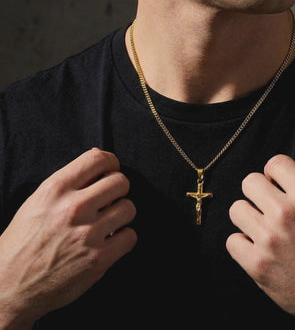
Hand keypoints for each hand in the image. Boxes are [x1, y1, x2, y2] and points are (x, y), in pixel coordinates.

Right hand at [0, 148, 136, 328]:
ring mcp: (88, 234)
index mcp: (55, 190)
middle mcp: (73, 208)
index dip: (111, 162)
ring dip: (122, 215)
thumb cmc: (22, 243)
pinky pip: (130, 236)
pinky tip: (110, 241)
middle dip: (119, 189)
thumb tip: (101, 159)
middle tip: (110, 199)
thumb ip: (69, 181)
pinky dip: (123, 239)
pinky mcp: (98, 259)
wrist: (8, 288)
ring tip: (109, 222)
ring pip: (129, 208)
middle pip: (120, 182)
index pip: (97, 159)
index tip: (112, 170)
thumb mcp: (37, 202)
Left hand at [226, 154, 294, 328]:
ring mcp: (269, 238)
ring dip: (248, 217)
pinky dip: (242, 244)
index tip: (277, 183)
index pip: (274, 162)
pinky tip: (257, 248)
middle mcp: (286, 212)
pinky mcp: (257, 264)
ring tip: (262, 227)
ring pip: (236, 209)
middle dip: (259, 191)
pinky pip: (232, 240)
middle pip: (249, 182)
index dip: (275, 172)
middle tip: (268, 205)